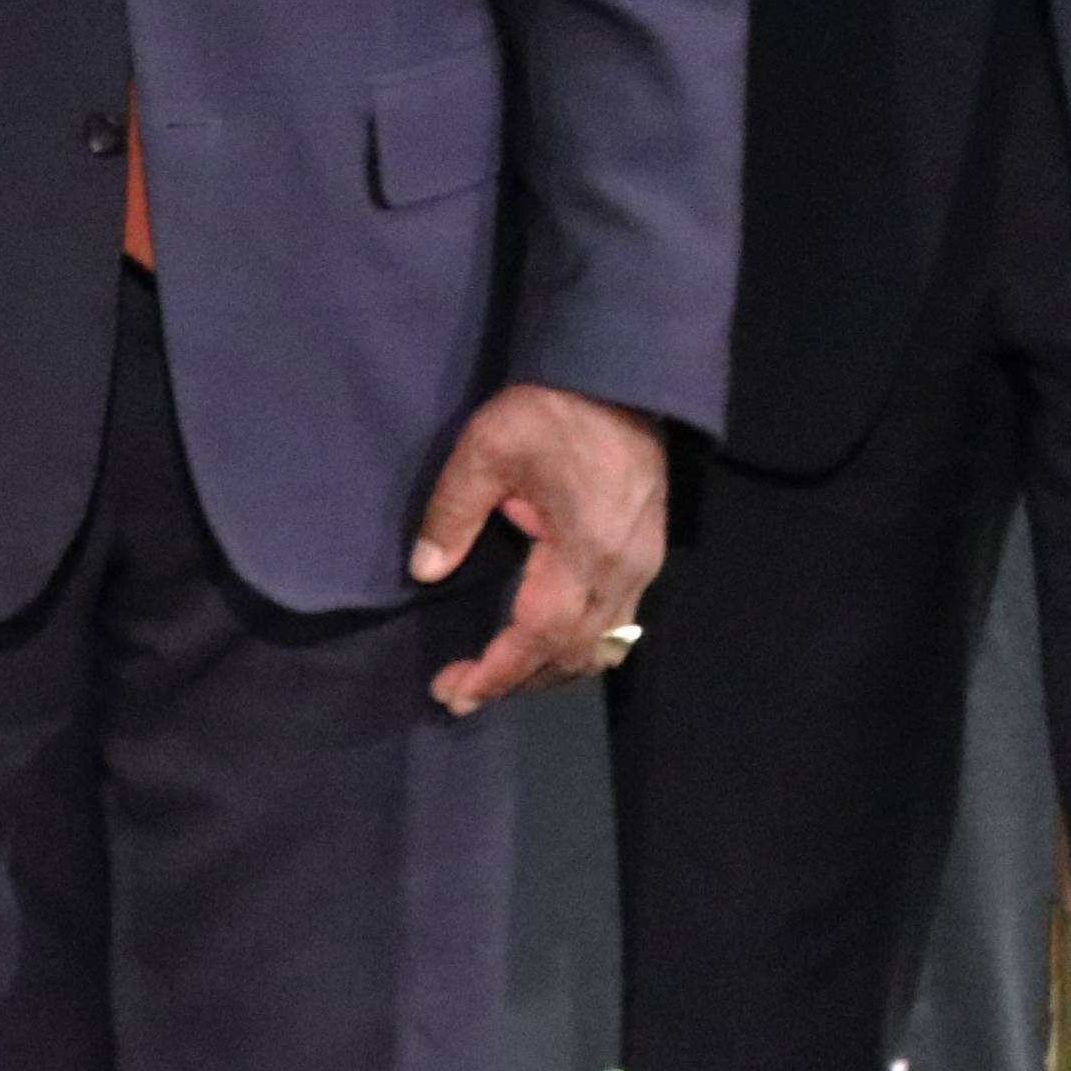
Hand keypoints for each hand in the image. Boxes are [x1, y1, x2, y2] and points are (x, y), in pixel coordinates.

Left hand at [411, 382, 669, 716]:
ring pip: (603, 648)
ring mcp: (642, 567)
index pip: (540, 635)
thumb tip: (424, 571)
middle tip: (460, 691)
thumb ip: (451, 514)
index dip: (497, 671)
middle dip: (517, 681)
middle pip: (574, 655)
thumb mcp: (485, 450)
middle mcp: (623, 572)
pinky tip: (543, 644)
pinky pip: (618, 626)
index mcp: (584, 550)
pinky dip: (578, 647)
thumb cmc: (551, 410)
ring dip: (550, 670)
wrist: (620, 379)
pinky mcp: (646, 557)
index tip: (455, 691)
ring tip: (497, 676)